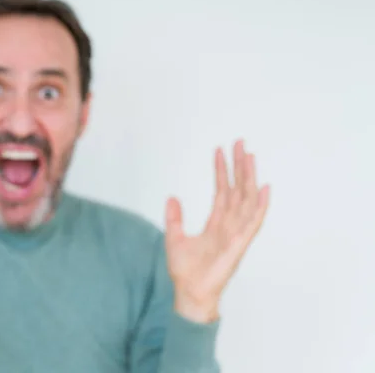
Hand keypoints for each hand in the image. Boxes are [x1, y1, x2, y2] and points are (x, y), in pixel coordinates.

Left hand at [165, 140, 269, 322]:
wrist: (190, 293)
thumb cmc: (186, 271)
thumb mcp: (175, 238)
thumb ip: (175, 218)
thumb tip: (172, 197)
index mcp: (216, 223)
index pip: (222, 190)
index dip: (222, 171)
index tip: (220, 150)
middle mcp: (229, 225)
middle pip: (237, 190)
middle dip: (238, 166)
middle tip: (240, 143)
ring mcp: (236, 233)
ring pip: (246, 200)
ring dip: (249, 178)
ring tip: (249, 156)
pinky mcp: (239, 244)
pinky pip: (253, 222)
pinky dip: (259, 206)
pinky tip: (264, 188)